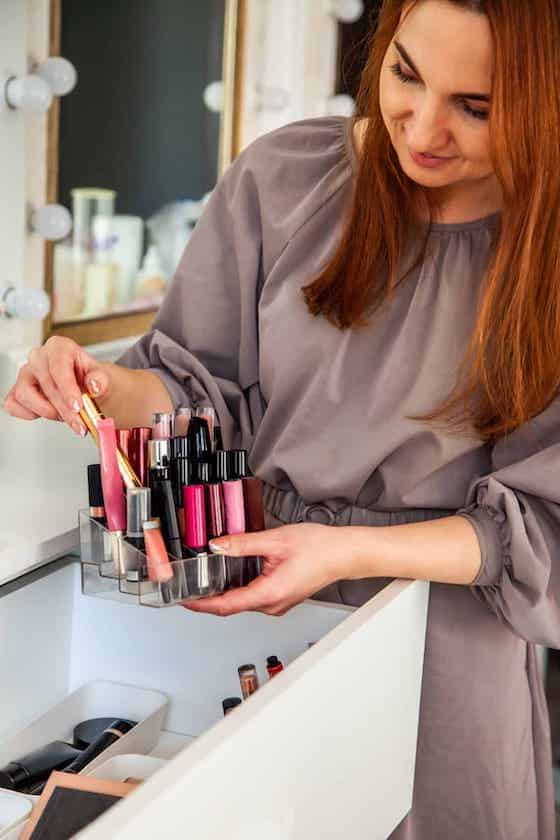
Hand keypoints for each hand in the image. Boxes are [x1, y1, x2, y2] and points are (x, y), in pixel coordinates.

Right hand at [2, 336, 111, 435]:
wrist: (88, 390)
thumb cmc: (92, 380)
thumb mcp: (104, 378)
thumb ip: (101, 380)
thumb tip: (95, 385)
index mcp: (59, 348)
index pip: (58, 366)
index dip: (67, 388)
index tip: (77, 406)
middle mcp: (39, 358)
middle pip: (46, 384)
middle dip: (65, 409)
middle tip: (80, 424)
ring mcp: (26, 374)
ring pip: (25, 394)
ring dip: (47, 411)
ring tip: (67, 418)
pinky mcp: (18, 391)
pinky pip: (13, 404)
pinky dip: (29, 414)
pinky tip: (49, 415)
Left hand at [184, 523, 351, 616]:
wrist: (344, 553)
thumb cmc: (320, 548)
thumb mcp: (275, 540)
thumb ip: (242, 543)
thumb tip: (217, 546)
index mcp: (269, 594)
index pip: (226, 606)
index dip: (201, 605)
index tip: (185, 601)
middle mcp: (273, 605)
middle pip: (231, 606)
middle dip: (208, 597)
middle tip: (190, 584)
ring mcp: (278, 604)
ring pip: (243, 602)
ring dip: (224, 592)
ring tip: (207, 577)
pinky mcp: (282, 598)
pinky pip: (254, 597)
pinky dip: (239, 589)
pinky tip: (233, 575)